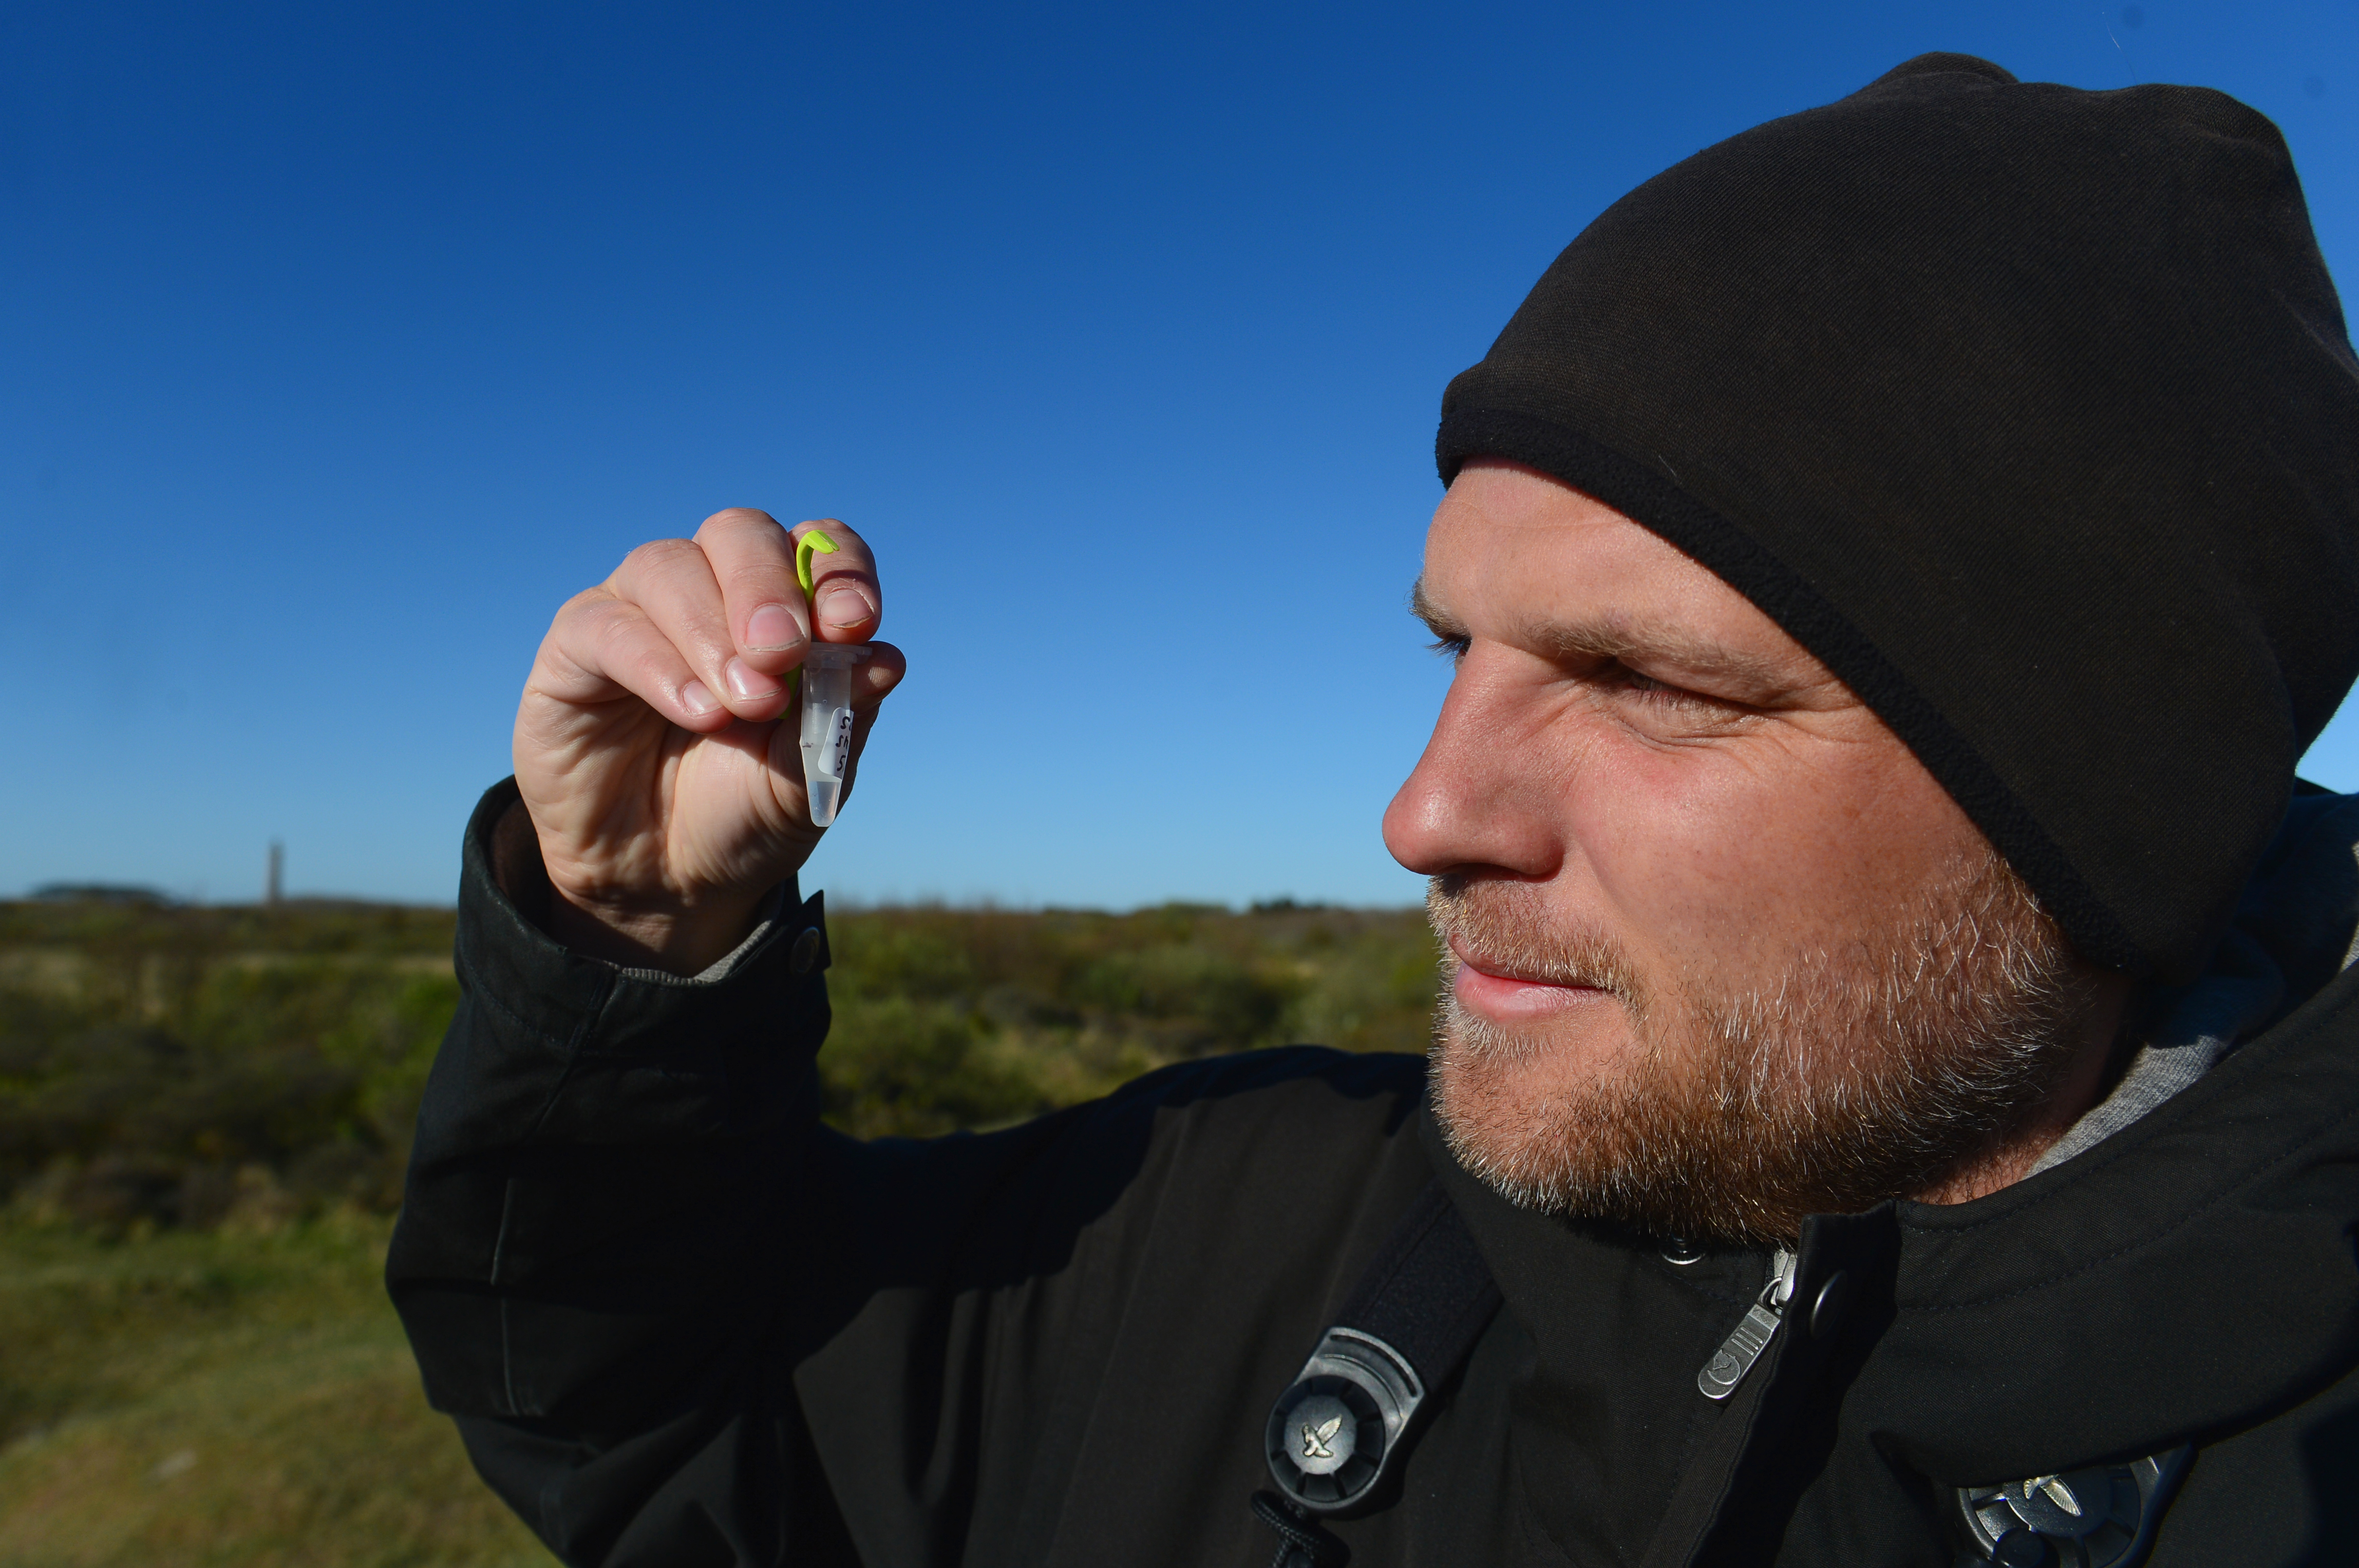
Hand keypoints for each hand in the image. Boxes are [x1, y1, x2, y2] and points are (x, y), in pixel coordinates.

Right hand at [511, 509, 904, 971]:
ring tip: (744, 704)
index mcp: (782, 606)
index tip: (854, 621)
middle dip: (768, 586)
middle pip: (739, 533)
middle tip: (785, 654)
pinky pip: (609, 626)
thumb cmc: (743, 811)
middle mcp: (711, 589)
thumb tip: (886, 659)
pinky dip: (658, 664)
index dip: (839, 570)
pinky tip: (697, 712)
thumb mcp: (807, 775)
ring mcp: (639, 609)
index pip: (817, 547)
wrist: (666, 879)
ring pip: (669, 566)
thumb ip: (842, 714)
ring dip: (712, 632)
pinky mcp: (577, 647)